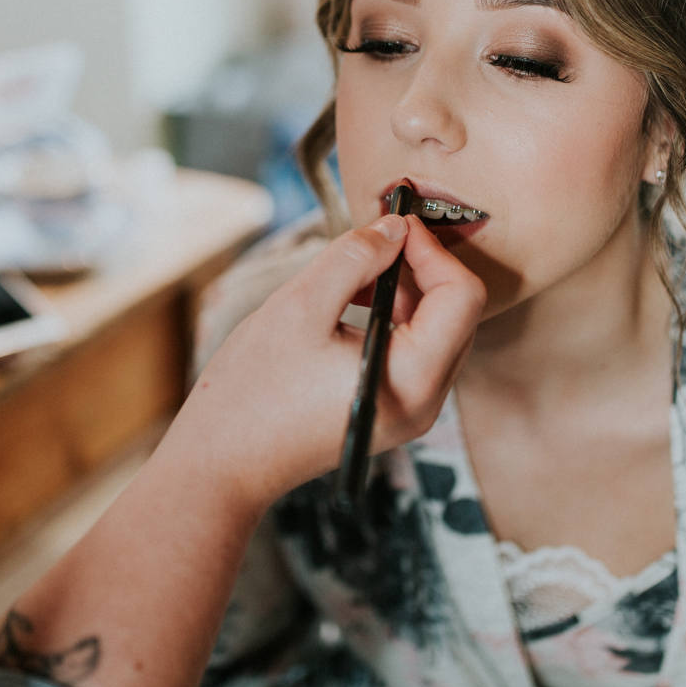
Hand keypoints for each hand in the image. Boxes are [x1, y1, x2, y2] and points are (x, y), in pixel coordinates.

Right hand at [165, 214, 485, 511]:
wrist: (223, 464)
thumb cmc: (253, 392)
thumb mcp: (300, 305)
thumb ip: (355, 257)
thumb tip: (396, 226)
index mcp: (414, 378)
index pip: (461, 295)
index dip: (432, 249)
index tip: (395, 222)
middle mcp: (427, 401)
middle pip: (457, 312)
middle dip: (421, 266)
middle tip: (374, 239)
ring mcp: (412, 411)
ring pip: (437, 329)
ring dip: (404, 289)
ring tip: (353, 272)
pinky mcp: (393, 411)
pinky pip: (414, 351)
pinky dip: (392, 316)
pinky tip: (348, 303)